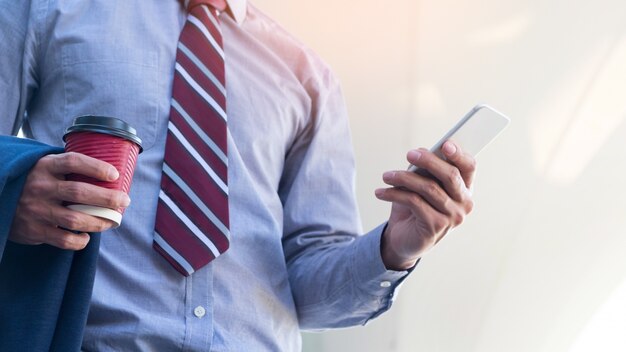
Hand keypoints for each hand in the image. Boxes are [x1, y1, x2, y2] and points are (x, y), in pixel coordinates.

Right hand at [9, 152, 130, 249]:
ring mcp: (37, 210)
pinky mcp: (34, 230)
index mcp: (45, 166)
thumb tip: (109, 173)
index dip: (96, 167)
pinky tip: (87, 236)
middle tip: (124, 201)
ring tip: (112, 221)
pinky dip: (80, 240)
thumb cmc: (34, 182)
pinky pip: (64, 239)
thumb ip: (68, 168)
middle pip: (80, 192)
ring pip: (76, 219)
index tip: (115, 175)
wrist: (0, 198)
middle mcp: (40, 187)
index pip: (73, 162)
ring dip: (99, 222)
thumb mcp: (45, 167)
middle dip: (108, 198)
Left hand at [375, 141, 475, 269]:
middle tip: (409, 154)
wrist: (404, 239)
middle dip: (428, 161)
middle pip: (450, 175)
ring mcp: (453, 216)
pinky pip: (414, 202)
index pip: (469, 167)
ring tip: (386, 176)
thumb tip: (420, 153)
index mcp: (464, 188)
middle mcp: (464, 202)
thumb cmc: (415, 208)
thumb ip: (426, 171)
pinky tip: (381, 192)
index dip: (459, 154)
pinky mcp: (436, 225)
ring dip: (403, 178)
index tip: (444, 144)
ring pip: (428, 188)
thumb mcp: (421, 185)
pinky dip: (394, 194)